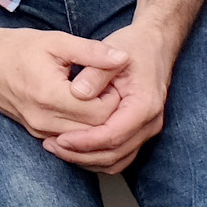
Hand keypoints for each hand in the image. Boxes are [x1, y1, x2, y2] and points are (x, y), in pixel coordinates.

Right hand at [0, 20, 132, 146]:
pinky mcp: (35, 133)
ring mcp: (38, 130)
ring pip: (83, 140)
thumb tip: (123, 58)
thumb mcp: (56, 41)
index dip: (115, 97)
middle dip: (111, 113)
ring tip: (100, 97)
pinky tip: (85, 108)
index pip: (101, 112)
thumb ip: (91, 51)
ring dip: (97, 124)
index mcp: (50, 96)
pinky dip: (83, 129)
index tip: (115, 79)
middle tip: (114, 89)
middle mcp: (43, 120)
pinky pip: (69, 140)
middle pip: (95, 131)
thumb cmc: (16, 47)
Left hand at [42, 22, 175, 173]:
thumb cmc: (132, 47)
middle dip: (81, 155)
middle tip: (52, 146)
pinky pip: (118, 156)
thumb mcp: (112, 51)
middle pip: (114, 154)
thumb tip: (78, 92)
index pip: (112, 135)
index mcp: (144, 105)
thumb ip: (95, 72)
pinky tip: (73, 148)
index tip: (59, 139)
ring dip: (86, 159)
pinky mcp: (138, 132)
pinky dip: (96, 157)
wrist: (154, 45)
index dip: (84, 141)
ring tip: (57, 148)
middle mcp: (150, 122)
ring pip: (116, 161)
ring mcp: (146, 130)